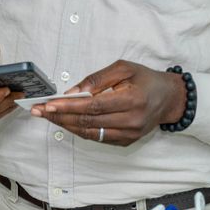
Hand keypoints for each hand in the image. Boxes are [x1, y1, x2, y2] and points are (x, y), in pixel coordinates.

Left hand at [30, 60, 185, 145]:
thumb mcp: (123, 68)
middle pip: (88, 122)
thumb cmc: (146, 79)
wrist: (169, 98)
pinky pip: (97, 137)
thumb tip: (73, 92)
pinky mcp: (126, 141)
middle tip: (39, 111)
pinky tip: (65, 122)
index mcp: (132, 100)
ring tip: (47, 117)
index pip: (93, 106)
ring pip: (90, 133)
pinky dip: (79, 130)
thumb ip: (97, 79)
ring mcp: (129, 135)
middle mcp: (131, 121)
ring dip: (65, 125)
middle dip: (60, 116)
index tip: (48, 104)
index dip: (69, 107)